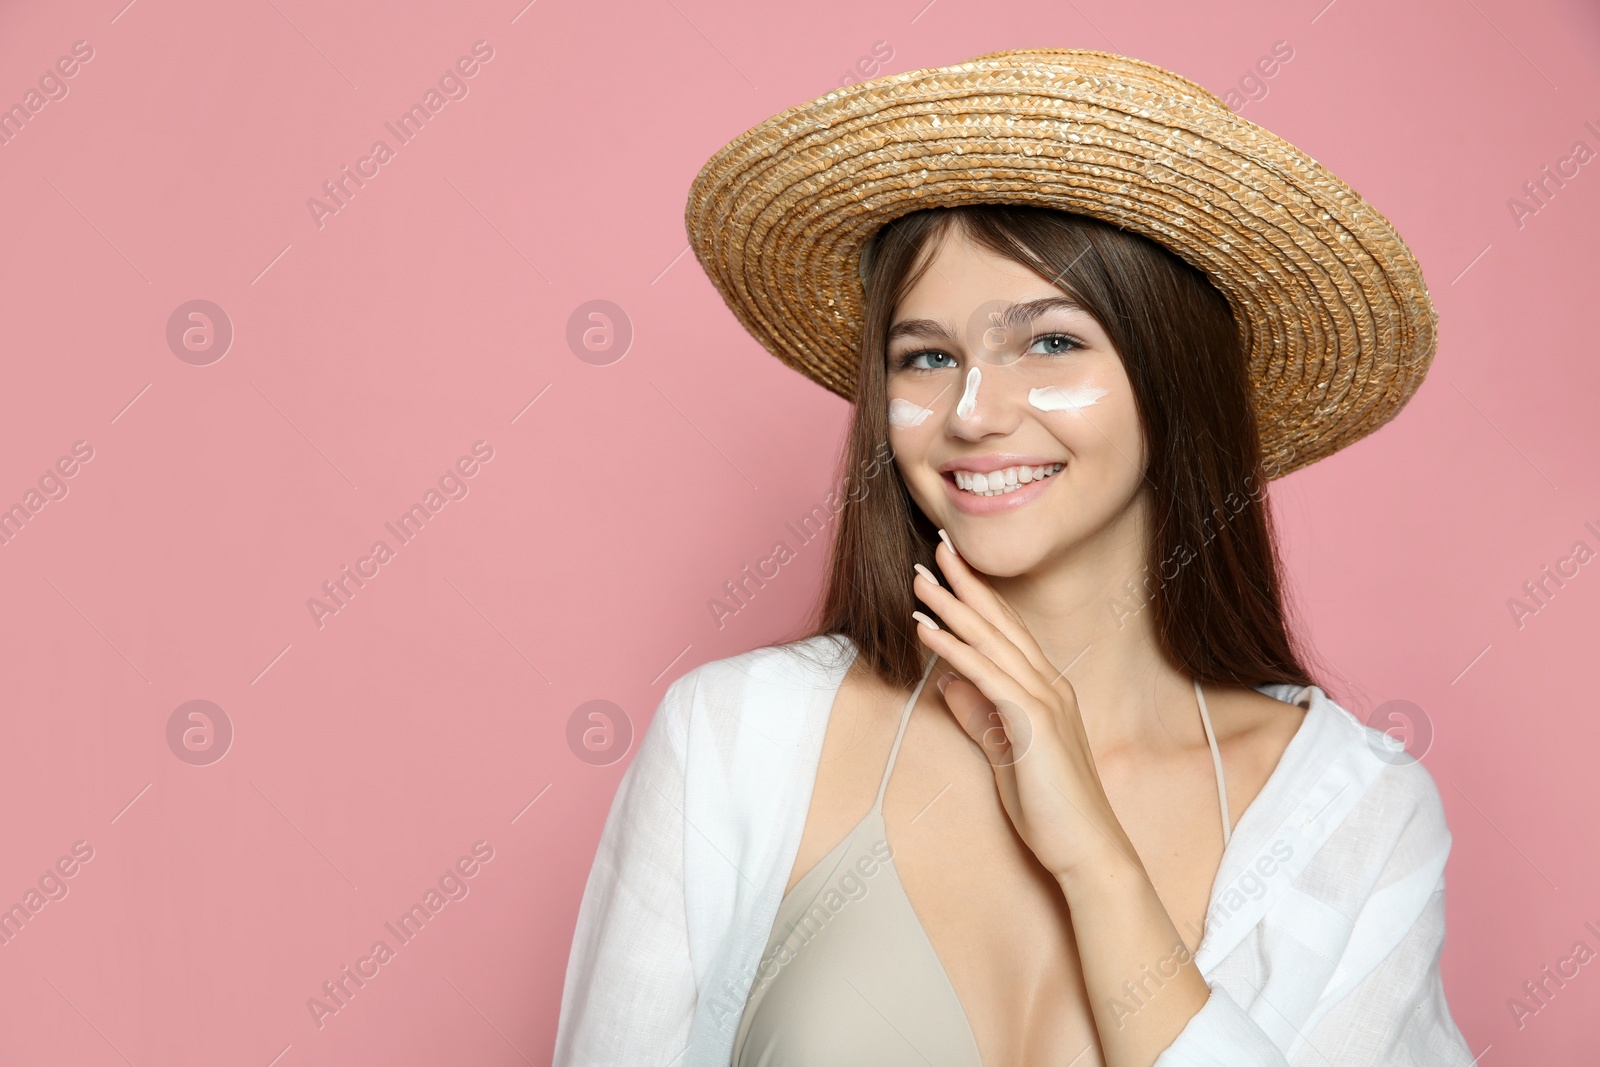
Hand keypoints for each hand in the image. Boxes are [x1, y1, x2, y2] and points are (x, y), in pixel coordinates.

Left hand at [910, 532, 1141, 885]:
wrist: (1087, 850)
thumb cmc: (1050, 809)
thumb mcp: (1004, 754)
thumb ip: (979, 715)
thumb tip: (948, 682)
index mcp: (1046, 689)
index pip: (1006, 631)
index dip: (977, 597)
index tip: (947, 570)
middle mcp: (1049, 685)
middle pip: (1000, 622)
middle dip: (964, 583)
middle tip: (934, 549)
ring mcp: (1045, 700)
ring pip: (991, 640)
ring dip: (952, 607)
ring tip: (920, 579)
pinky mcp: (1034, 722)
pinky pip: (987, 675)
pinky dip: (954, 648)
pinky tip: (927, 630)